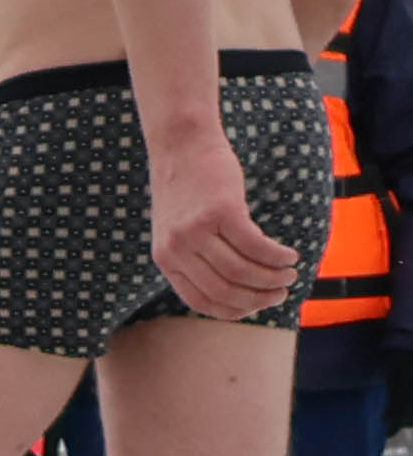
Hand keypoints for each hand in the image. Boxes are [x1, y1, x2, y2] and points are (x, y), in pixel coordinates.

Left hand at [148, 131, 301, 320]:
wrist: (181, 146)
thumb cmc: (187, 190)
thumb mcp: (179, 229)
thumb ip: (197, 257)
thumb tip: (236, 288)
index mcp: (165, 260)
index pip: (201, 301)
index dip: (235, 310)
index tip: (258, 307)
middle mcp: (176, 250)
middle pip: (225, 290)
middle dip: (259, 298)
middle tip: (283, 292)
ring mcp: (196, 231)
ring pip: (243, 271)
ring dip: (273, 278)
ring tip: (290, 274)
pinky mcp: (221, 211)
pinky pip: (256, 246)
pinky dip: (277, 256)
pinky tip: (290, 256)